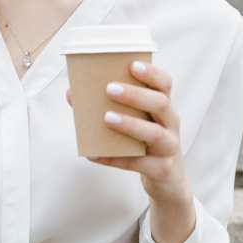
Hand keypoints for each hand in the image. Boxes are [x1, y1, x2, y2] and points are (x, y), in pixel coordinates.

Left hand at [65, 60, 191, 206]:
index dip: (151, 73)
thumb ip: (109, 106)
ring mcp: (169, 146)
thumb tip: (71, 93)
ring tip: (107, 118)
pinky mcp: (162, 169)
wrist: (167, 177)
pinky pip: (139, 163)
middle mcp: (171, 123)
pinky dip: (115, 159)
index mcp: (163, 106)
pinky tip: (94, 155)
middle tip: (109, 89)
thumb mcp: (135, 120)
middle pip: (161, 103)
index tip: (132, 65)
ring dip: (130, 124)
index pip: (165, 84)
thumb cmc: (143, 140)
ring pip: (154, 133)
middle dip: (135, 95)